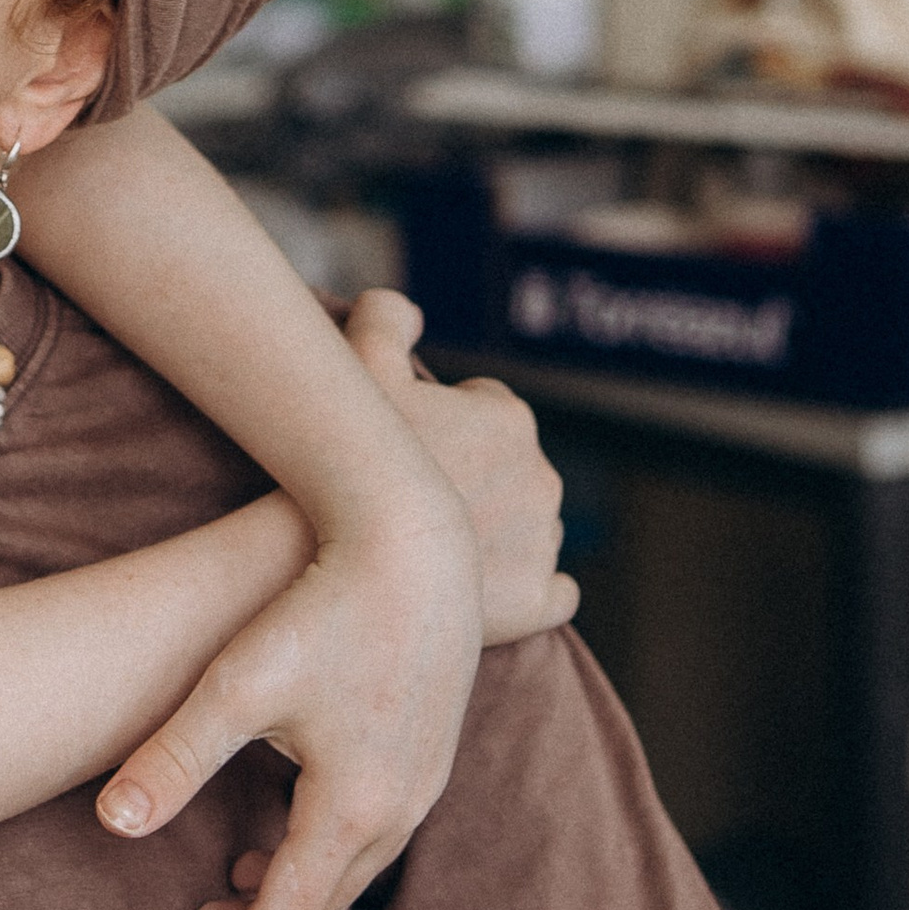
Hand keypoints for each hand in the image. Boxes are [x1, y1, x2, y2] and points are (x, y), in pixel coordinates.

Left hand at [101, 479, 483, 909]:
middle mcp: (401, 808)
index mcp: (352, 807)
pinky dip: (332, 843)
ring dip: (301, 882)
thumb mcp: (237, 686)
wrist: (419, 542)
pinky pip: (380, 826)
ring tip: (241, 871)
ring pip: (358, 865)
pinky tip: (295, 810)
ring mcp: (426, 779)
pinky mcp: (433, 747)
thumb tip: (109, 826)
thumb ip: (174, 759)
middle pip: (326, 900)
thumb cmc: (324, 608)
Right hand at [342, 289, 575, 646]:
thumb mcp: (358, 365)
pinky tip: (497, 591)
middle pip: (510, 472)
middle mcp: (542, 477)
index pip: (486, 413)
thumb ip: (384, 317)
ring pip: (530, 528)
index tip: (412, 447)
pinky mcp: (538, 600)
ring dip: (498, 533)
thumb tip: (406, 310)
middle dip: (475, 479)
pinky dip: (534, 591)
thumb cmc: (356, 460)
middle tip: (417, 500)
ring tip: (440, 548)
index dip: (445, 427)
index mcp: (509, 419)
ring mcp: (543, 542)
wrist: (351, 557)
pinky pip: (557, 593)